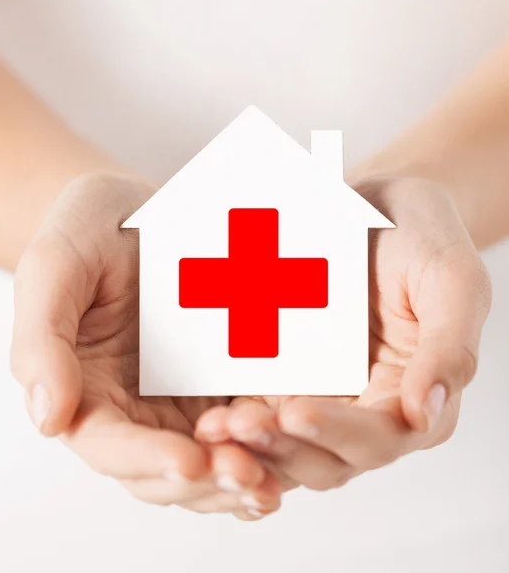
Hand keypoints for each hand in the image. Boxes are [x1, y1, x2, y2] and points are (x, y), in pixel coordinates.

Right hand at [10, 172, 280, 517]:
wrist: (139, 208)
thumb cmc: (89, 230)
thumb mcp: (56, 267)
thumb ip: (42, 341)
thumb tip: (48, 419)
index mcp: (87, 392)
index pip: (110, 446)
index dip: (147, 459)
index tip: (189, 461)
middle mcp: (135, 409)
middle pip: (165, 471)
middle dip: (207, 480)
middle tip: (250, 475)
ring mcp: (181, 399)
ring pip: (210, 460)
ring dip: (242, 475)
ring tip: (278, 476)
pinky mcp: (221, 382)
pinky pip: (245, 424)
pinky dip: (268, 443)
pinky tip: (298, 441)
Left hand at [196, 177, 491, 491]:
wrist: (375, 204)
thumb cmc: (422, 236)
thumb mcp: (452, 279)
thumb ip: (449, 347)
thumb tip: (423, 413)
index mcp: (412, 396)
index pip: (379, 438)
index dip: (338, 433)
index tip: (295, 411)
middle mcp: (365, 407)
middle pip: (324, 456)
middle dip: (282, 447)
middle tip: (239, 423)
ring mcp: (321, 394)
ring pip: (286, 444)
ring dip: (250, 444)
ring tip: (215, 425)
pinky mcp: (285, 376)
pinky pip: (259, 408)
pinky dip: (236, 419)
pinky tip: (207, 410)